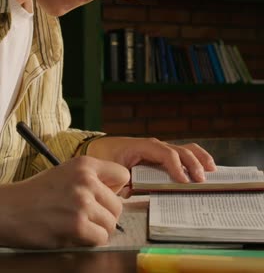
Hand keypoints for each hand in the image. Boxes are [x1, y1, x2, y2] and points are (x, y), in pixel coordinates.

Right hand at [0, 156, 128, 247]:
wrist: (11, 209)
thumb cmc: (38, 193)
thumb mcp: (67, 173)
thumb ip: (92, 179)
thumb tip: (117, 194)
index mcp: (86, 164)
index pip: (123, 176)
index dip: (115, 190)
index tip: (104, 198)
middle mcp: (87, 180)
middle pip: (118, 205)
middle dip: (106, 215)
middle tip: (89, 218)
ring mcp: (82, 202)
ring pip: (111, 224)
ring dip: (98, 230)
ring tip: (80, 226)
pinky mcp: (77, 224)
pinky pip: (100, 238)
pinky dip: (91, 241)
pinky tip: (76, 235)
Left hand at [87, 137, 216, 184]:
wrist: (99, 148)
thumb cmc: (107, 159)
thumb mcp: (114, 170)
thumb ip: (126, 181)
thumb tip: (138, 192)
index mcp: (143, 146)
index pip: (165, 153)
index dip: (176, 166)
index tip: (184, 181)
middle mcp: (154, 144)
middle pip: (179, 150)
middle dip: (192, 164)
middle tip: (202, 180)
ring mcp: (160, 147)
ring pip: (185, 148)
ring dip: (199, 158)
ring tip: (212, 171)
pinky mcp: (162, 153)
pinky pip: (182, 153)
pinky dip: (196, 158)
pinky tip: (206, 167)